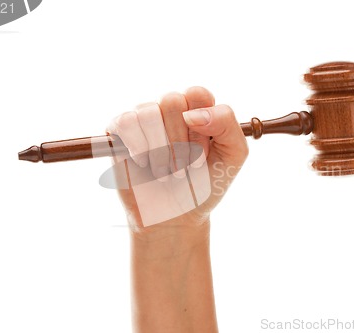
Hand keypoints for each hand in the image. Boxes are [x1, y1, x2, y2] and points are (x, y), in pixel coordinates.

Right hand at [107, 87, 247, 232]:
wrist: (174, 218)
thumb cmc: (204, 187)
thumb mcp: (232, 156)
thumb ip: (227, 124)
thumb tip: (192, 113)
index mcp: (198, 111)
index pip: (197, 93)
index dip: (201, 125)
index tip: (203, 154)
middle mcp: (170, 111)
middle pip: (172, 100)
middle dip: (180, 142)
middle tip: (184, 168)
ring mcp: (144, 119)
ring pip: (148, 112)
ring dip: (159, 150)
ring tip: (166, 172)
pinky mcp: (120, 130)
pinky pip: (126, 122)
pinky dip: (138, 147)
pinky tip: (144, 163)